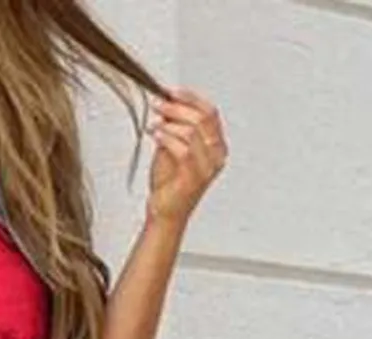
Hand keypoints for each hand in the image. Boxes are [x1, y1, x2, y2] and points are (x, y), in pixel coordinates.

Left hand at [145, 87, 227, 227]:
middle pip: (202, 118)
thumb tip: (166, 104)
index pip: (210, 112)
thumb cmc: (170, 184)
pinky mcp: (194, 178)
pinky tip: (156, 135)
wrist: (165, 213)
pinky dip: (167, 138)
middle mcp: (217, 156)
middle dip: (177, 108)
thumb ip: (174, 127)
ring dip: (170, 122)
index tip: (170, 92)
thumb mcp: (172, 147)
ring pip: (192, 131)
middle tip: (158, 105)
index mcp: (217, 145)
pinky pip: (183, 150)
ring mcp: (207, 168)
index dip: (190, 98)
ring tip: (154, 123)